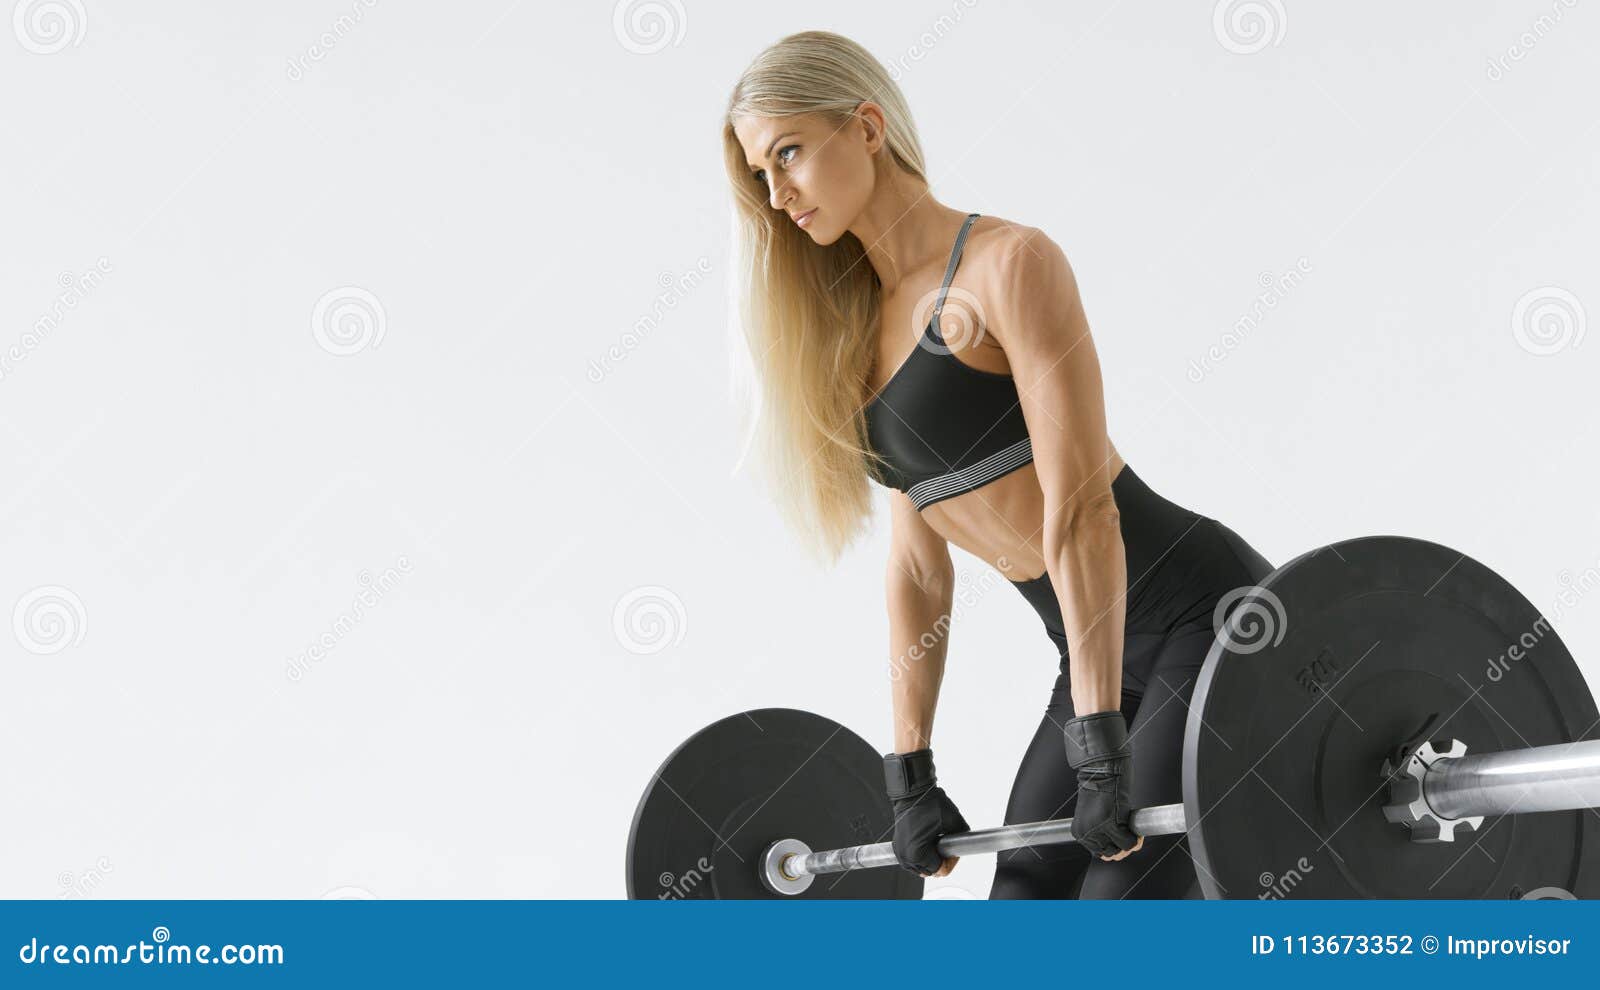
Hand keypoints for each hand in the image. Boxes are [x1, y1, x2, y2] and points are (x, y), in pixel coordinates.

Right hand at [882, 748, 968, 876]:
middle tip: (947, 845)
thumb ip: (964, 838)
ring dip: (931, 859)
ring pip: (920, 868)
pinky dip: (922, 855)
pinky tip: (929, 843)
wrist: (912, 792)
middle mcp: (905, 855)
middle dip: (940, 861)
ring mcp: (900, 851)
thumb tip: (968, 846)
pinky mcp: (897, 845)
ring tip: (937, 843)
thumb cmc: (929, 803)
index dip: (951, 861)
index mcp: (917, 853)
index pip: (939, 870)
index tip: (954, 849)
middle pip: (929, 872)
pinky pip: (912, 860)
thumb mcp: (955, 822)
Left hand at [1064, 711, 1142, 860]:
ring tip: (1134, 835)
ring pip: (1120, 850)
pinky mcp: (1111, 824)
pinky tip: (1138, 833)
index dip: (1112, 848)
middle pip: (1109, 853)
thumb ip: (1100, 829)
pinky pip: (1129, 842)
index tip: (1121, 842)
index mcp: (1079, 831)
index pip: (1097, 851)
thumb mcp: (1093, 812)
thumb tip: (1115, 851)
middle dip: (1122, 848)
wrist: (1102, 770)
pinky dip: (1136, 840)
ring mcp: (1098, 830)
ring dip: (1130, 844)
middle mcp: (1086, 832)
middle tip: (1130, 839)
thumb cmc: (1099, 787)